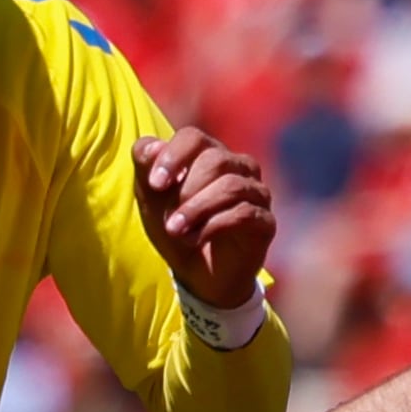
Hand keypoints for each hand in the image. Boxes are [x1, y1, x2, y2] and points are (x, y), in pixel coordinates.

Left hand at [136, 124, 273, 314]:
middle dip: (185, 190)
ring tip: (175, 230)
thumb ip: (145, 167)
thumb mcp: (151, 198)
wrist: (197, 274)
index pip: (193, 137)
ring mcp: (255, 193)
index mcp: (208, 154)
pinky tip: (195, 240)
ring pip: (231, 186)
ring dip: (197, 209)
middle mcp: (238, 167)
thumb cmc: (175, 228)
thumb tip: (152, 147)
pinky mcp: (265, 221)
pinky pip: (244, 213)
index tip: (155, 183)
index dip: (173, 156)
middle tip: (167, 218)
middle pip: (215, 160)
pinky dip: (213, 226)